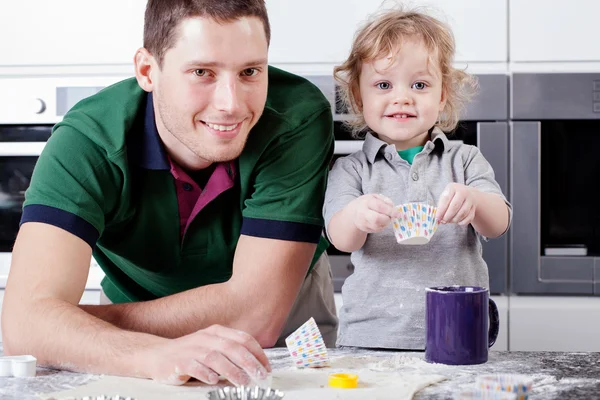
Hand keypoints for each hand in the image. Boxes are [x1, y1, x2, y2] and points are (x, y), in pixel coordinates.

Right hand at [139, 324, 270, 385]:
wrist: (158, 355)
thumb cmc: (190, 353)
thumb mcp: (212, 346)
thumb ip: (231, 352)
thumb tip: (255, 365)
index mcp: (217, 332)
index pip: (243, 339)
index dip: (257, 353)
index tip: (266, 367)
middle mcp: (206, 338)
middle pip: (232, 348)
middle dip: (249, 362)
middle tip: (260, 375)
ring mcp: (192, 349)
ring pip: (216, 358)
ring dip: (232, 370)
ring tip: (243, 381)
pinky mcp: (179, 361)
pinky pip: (195, 367)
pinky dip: (206, 373)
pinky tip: (214, 381)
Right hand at [349, 194, 398, 232]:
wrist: (353, 213)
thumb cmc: (367, 203)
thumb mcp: (375, 197)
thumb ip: (385, 200)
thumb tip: (393, 208)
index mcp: (366, 202)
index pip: (379, 207)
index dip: (390, 211)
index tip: (398, 214)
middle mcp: (363, 213)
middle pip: (376, 219)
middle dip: (387, 219)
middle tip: (391, 217)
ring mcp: (363, 223)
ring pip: (378, 227)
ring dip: (385, 223)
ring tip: (385, 218)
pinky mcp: (365, 229)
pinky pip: (377, 230)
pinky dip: (382, 226)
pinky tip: (380, 221)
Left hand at [436, 183, 477, 225]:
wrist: (468, 194)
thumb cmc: (452, 197)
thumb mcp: (445, 196)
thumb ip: (440, 206)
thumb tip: (438, 219)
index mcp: (453, 187)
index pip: (446, 199)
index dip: (441, 210)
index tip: (437, 217)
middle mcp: (463, 192)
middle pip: (455, 206)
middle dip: (447, 216)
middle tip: (443, 221)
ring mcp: (470, 200)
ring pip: (462, 213)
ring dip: (454, 219)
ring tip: (449, 221)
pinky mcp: (474, 208)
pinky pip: (469, 218)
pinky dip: (462, 222)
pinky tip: (457, 222)